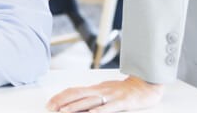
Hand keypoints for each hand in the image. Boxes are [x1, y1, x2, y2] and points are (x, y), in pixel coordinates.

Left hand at [46, 76, 163, 111]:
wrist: (146, 85)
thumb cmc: (124, 90)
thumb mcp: (105, 91)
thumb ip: (92, 96)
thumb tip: (76, 103)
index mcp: (96, 88)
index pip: (74, 91)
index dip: (60, 97)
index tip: (49, 104)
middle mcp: (101, 90)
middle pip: (78, 94)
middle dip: (62, 102)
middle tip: (50, 108)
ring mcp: (112, 96)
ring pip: (91, 101)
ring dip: (76, 106)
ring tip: (64, 112)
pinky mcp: (123, 102)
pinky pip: (110, 107)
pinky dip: (100, 110)